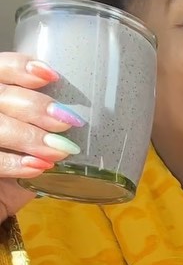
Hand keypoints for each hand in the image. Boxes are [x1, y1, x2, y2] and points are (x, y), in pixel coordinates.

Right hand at [0, 53, 81, 221]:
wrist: (1, 196)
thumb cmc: (24, 157)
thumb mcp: (39, 131)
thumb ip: (52, 117)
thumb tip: (92, 113)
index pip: (0, 67)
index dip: (21, 67)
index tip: (52, 76)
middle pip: (1, 95)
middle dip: (35, 107)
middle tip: (66, 121)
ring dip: (30, 137)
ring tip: (59, 150)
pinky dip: (16, 164)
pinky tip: (39, 167)